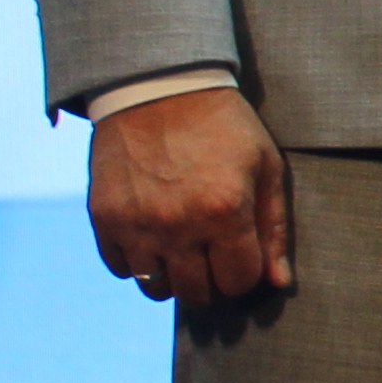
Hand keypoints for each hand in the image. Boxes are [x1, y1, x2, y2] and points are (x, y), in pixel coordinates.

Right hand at [89, 87, 288, 309]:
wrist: (157, 88)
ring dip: (173, 276)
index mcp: (224, 211)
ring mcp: (135, 224)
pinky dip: (137, 261)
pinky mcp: (103, 217)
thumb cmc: (222, 127)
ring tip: (181, 248)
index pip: (238, 282)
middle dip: (211, 281)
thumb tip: (279, 282)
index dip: (244, 273)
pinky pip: (120, 268)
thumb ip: (274, 229)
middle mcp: (177, 224)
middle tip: (212, 254)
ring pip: (156, 288)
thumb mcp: (264, 167)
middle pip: (197, 294)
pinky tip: (152, 236)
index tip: (241, 253)